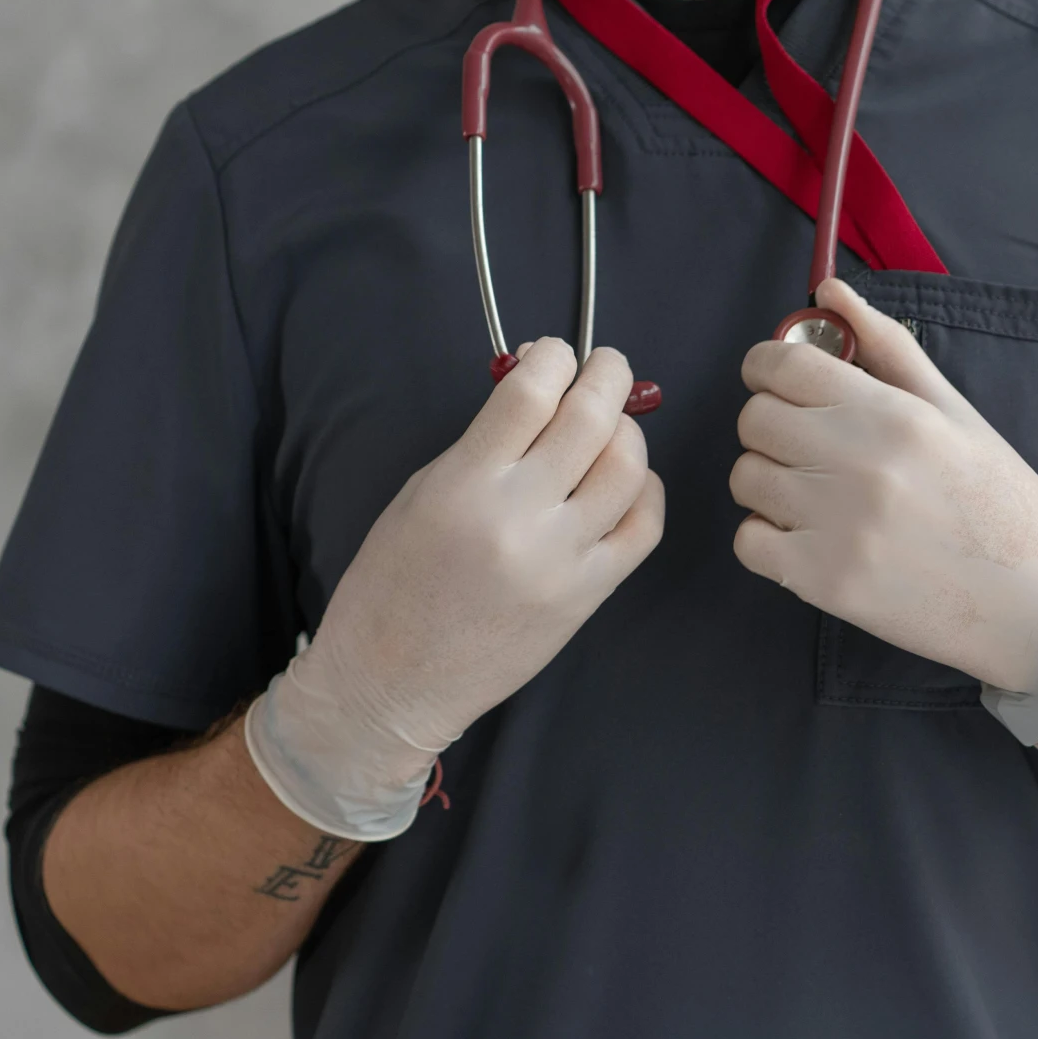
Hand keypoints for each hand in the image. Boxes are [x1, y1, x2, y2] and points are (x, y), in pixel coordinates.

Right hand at [248, 339, 664, 837]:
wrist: (392, 684)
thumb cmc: (392, 586)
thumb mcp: (421, 494)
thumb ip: (483, 443)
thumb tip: (538, 389)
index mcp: (464, 484)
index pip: (531, 393)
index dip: (553, 357)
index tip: (555, 353)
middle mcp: (518, 519)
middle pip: (591, 419)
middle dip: (607, 376)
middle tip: (607, 367)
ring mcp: (561, 561)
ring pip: (627, 469)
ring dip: (628, 430)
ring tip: (613, 424)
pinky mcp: (587, 596)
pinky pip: (643, 529)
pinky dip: (645, 492)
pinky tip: (626, 482)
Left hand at [730, 279, 1037, 696]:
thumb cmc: (1003, 505)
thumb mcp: (958, 415)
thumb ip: (890, 349)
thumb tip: (830, 293)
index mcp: (893, 414)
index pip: (783, 365)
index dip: (768, 366)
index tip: (779, 380)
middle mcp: (858, 464)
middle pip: (755, 420)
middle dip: (771, 424)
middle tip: (808, 444)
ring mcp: (837, 527)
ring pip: (746, 479)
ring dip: (769, 482)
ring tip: (816, 496)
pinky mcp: (825, 583)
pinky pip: (748, 543)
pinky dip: (767, 539)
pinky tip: (810, 539)